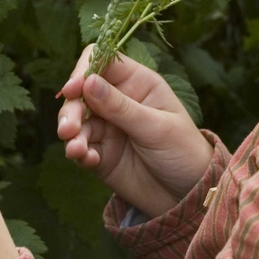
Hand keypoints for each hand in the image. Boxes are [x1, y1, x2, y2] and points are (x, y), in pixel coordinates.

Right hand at [57, 46, 213, 218]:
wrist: (188, 195)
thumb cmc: (183, 151)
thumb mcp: (156, 127)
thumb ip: (120, 107)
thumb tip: (87, 82)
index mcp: (137, 83)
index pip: (102, 63)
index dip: (83, 71)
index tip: (72, 89)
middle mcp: (118, 101)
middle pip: (82, 92)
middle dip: (72, 109)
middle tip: (69, 129)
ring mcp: (108, 127)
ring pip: (77, 121)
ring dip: (71, 133)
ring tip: (76, 150)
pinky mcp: (100, 153)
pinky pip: (80, 147)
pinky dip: (79, 152)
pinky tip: (88, 160)